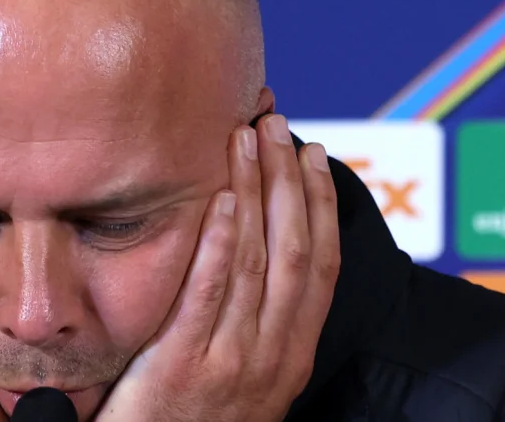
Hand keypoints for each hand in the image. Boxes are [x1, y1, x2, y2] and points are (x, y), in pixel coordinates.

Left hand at [96, 114, 339, 421]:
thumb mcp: (243, 380)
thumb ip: (251, 324)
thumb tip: (251, 253)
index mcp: (292, 355)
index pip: (320, 266)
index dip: (320, 205)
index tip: (312, 154)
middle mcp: (272, 356)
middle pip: (294, 251)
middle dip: (288, 180)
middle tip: (276, 123)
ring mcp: (230, 362)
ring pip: (257, 262)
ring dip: (255, 192)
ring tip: (246, 137)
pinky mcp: (183, 368)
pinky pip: (209, 295)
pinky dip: (221, 244)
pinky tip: (222, 200)